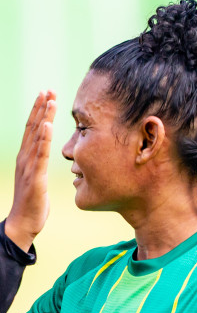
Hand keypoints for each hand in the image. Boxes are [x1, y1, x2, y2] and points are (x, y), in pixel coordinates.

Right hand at [6, 90, 53, 251]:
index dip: (40, 112)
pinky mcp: (35, 177)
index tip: (48, 96)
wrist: (24, 222)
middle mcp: (26, 157)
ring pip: (37, 136)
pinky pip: (40, 155)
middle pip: (34, 127)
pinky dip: (43, 139)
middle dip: (41, 108)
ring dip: (43, 116)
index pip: (34, 130)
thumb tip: (56, 157)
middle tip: (48, 89)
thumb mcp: (41, 179)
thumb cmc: (35, 203)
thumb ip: (44, 166)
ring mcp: (29, 166)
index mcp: (28, 157)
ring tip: (50, 100)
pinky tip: (47, 125)